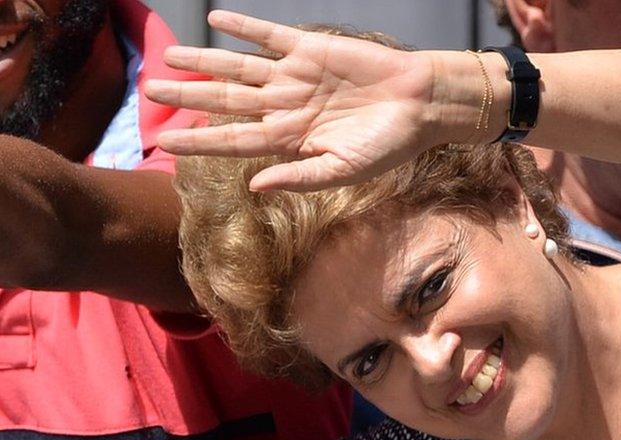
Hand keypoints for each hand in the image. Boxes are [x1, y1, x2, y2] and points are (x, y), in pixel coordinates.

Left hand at [145, 10, 437, 191]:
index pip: (234, 140)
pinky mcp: (311, 49)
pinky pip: (269, 36)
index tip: (164, 142)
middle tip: (150, 91)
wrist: (421, 105)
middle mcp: (286, 106)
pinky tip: (217, 21)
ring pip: (239, 67)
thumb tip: (254, 187)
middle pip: (226, 100)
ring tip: (169, 57)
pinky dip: (245, 28)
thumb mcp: (343, 171)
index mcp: (291, 139)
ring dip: (204, 61)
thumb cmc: (388, 145)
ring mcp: (296, 76)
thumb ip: (299, 177)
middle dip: (188, 96)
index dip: (199, 141)